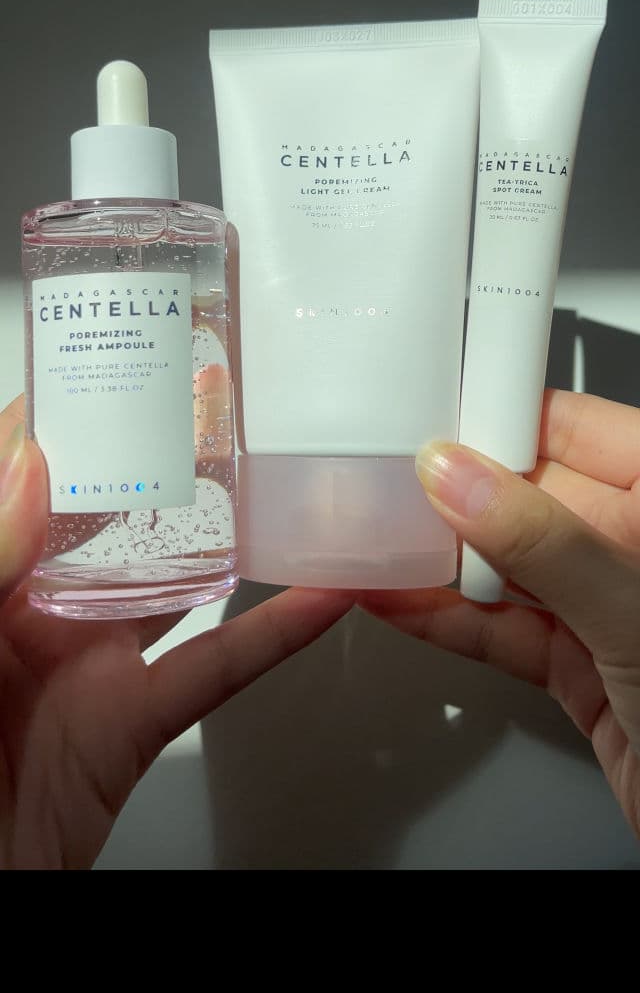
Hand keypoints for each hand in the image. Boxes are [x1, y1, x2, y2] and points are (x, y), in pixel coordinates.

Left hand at [0, 395, 352, 868]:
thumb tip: (28, 464)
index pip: (21, 472)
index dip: (64, 414)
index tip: (114, 362)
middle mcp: (33, 605)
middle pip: (107, 512)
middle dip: (156, 456)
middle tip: (210, 399)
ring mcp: (86, 661)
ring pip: (172, 580)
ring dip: (225, 533)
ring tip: (276, 473)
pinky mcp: (132, 722)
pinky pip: (215, 669)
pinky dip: (274, 634)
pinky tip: (320, 596)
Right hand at [360, 388, 639, 838]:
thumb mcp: (636, 615)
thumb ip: (546, 546)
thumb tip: (463, 480)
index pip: (577, 427)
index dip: (504, 414)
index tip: (436, 410)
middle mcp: (637, 548)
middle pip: (529, 495)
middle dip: (454, 491)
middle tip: (385, 478)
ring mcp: (610, 609)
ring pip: (508, 565)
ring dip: (438, 558)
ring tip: (374, 537)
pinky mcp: (582, 668)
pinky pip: (504, 628)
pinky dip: (448, 618)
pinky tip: (399, 599)